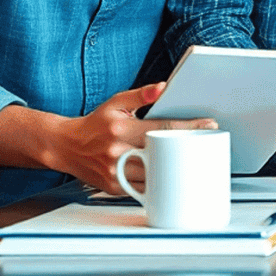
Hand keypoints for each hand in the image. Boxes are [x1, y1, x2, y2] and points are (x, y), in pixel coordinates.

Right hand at [40, 82, 217, 194]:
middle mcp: (117, 152)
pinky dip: (159, 183)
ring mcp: (116, 172)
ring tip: (195, 162)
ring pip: (155, 175)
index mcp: (121, 129)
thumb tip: (162, 87)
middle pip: (163, 153)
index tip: (209, 125)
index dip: (189, 127)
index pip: (162, 128)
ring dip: (176, 169)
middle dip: (187, 150)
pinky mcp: (114, 186)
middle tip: (206, 146)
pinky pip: (143, 188)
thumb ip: (141, 94)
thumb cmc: (95, 124)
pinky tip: (173, 177)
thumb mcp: (116, 102)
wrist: (66, 146)